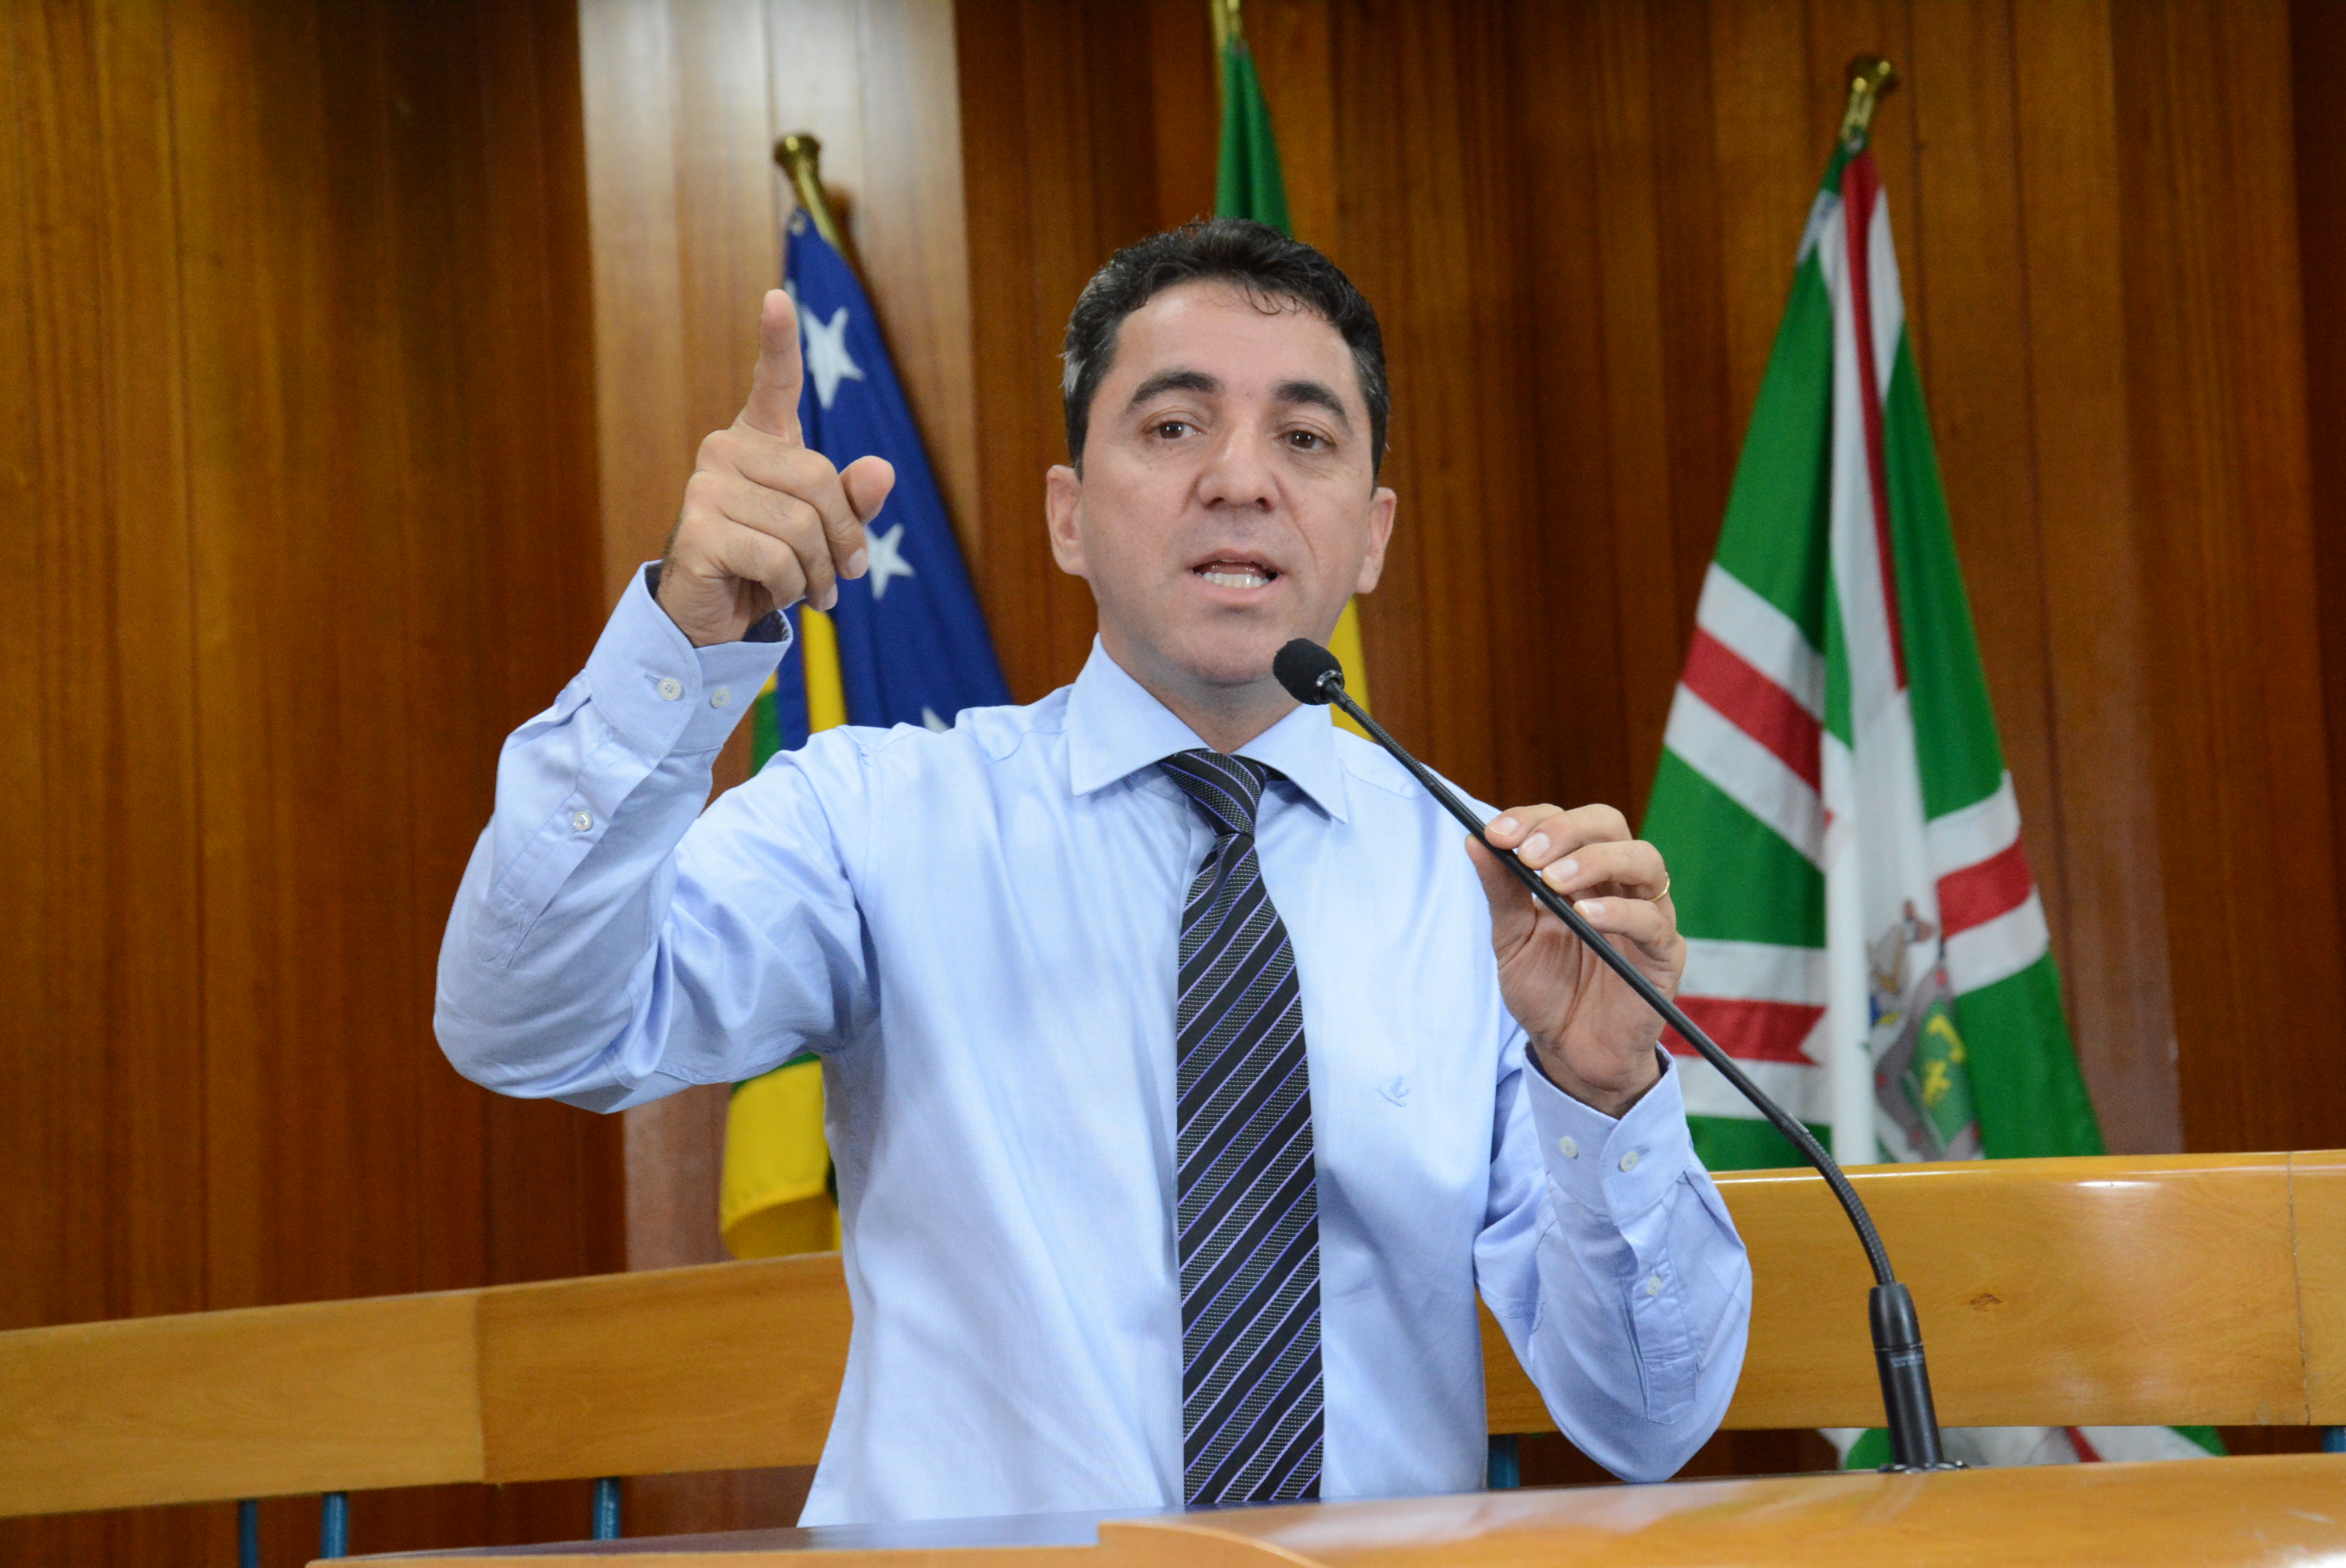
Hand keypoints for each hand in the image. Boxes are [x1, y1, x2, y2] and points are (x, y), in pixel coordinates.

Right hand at [656, 289, 895, 645]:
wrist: (714, 614)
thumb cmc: (773, 562)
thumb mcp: (825, 531)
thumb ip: (854, 501)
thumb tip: (883, 470)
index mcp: (759, 439)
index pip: (774, 381)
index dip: (777, 340)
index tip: (777, 297)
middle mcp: (726, 449)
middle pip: (819, 481)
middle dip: (843, 540)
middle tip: (843, 577)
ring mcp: (705, 486)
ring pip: (800, 527)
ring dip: (817, 574)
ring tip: (807, 591)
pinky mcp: (696, 529)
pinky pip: (775, 558)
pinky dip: (789, 587)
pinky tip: (769, 593)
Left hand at [1469, 805, 1683, 1116]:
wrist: (1570, 1053)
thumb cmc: (1547, 991)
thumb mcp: (1512, 940)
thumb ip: (1501, 892)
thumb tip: (1474, 839)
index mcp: (1581, 872)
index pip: (1566, 822)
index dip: (1533, 819)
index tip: (1496, 834)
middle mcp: (1618, 883)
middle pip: (1609, 825)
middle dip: (1566, 830)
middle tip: (1529, 854)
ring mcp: (1646, 915)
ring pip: (1643, 859)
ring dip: (1596, 860)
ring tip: (1555, 881)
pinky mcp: (1665, 954)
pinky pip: (1653, 921)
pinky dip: (1621, 911)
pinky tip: (1586, 916)